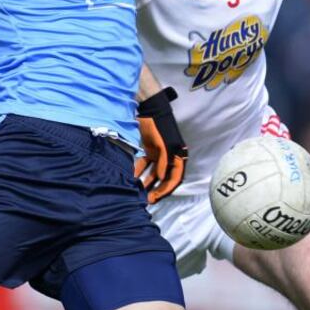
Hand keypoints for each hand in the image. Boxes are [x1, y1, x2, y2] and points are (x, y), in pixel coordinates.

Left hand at [133, 87, 187, 202]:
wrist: (149, 109)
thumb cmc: (158, 125)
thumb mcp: (162, 144)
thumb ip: (163, 161)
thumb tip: (161, 178)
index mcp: (177, 155)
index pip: (175, 178)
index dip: (166, 189)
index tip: (156, 197)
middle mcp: (170, 157)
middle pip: (165, 178)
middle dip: (157, 189)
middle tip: (147, 200)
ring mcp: (160, 154)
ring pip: (154, 173)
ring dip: (148, 183)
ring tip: (139, 193)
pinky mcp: (150, 150)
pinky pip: (145, 165)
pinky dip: (140, 171)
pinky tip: (132, 178)